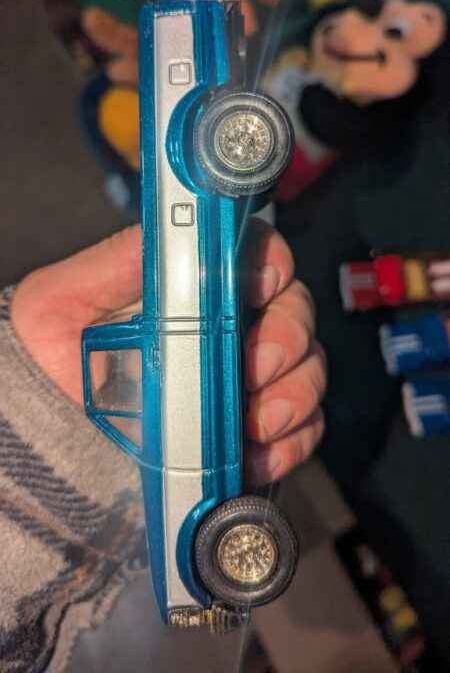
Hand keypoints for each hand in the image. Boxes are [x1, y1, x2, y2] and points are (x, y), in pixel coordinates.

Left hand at [11, 222, 325, 483]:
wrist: (47, 422)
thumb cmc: (56, 349)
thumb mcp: (67, 298)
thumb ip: (116, 263)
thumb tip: (167, 234)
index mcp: (200, 283)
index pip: (258, 256)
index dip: (272, 264)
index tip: (261, 286)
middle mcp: (235, 325)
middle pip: (294, 314)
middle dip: (286, 338)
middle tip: (256, 369)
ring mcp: (251, 379)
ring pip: (307, 371)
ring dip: (294, 395)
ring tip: (257, 424)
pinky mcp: (257, 429)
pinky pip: (301, 432)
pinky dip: (291, 445)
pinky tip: (258, 457)